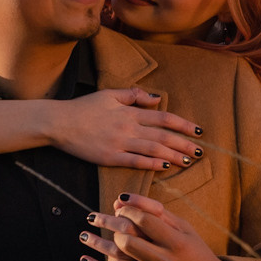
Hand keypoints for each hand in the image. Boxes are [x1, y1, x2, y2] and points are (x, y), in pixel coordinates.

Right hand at [46, 89, 202, 170]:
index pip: (163, 117)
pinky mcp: (109, 157)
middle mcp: (128, 127)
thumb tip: (156, 98)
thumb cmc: (83, 108)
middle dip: (184, 144)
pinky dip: (152, 164)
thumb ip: (134, 95)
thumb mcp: (109, 94)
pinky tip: (164, 167)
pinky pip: (135, 161)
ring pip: (153, 150)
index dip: (183, 124)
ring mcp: (119, 143)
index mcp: (129, 112)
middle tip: (200, 151)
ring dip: (173, 156)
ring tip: (188, 161)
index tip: (198, 131)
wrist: (59, 122)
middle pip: (163, 136)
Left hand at [80, 193, 237, 260]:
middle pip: (127, 243)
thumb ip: (156, 212)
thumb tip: (122, 199)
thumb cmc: (195, 251)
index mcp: (177, 243)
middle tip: (94, 218)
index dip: (128, 211)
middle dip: (108, 226)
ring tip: (87, 237)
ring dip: (99, 249)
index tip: (119, 206)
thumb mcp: (184, 228)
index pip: (145, 222)